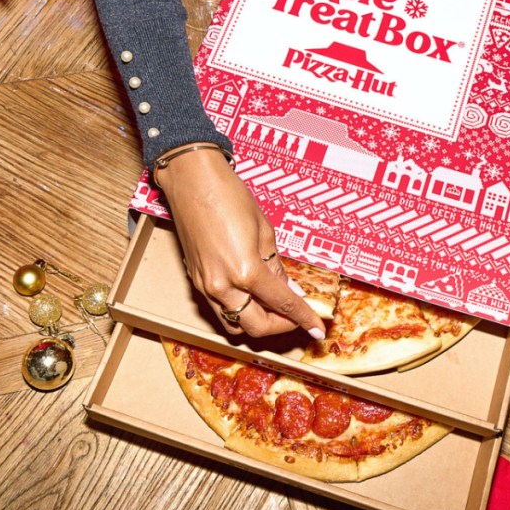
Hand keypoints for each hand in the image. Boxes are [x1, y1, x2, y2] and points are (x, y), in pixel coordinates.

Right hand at [154, 146, 325, 339]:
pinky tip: (252, 294)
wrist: (192, 180)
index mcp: (246, 271)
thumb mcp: (265, 232)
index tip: (317, 329)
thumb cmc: (229, 196)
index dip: (304, 319)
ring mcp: (205, 286)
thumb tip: (289, 290)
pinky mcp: (196, 281)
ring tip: (274, 307)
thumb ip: (276, 267)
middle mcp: (223, 286)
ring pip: (234, 324)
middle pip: (256, 326)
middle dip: (280, 326)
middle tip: (296, 315)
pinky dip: (239, 309)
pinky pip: (220, 309)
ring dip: (257, 322)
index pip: (282, 305)